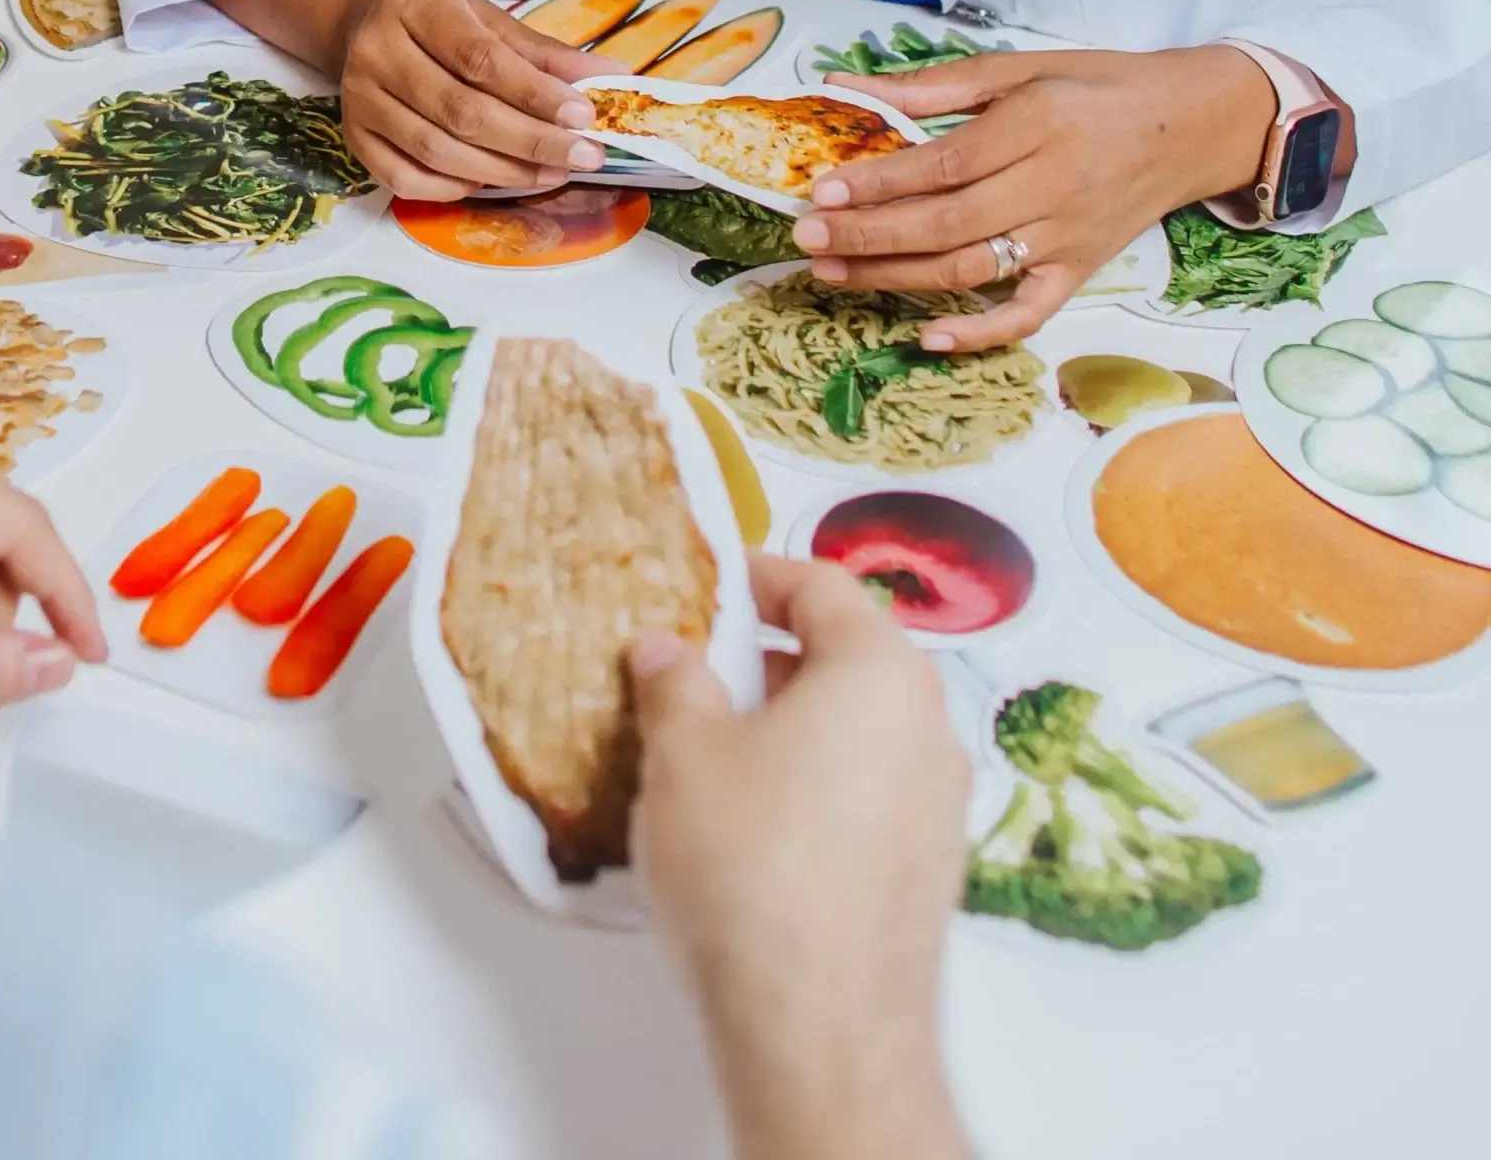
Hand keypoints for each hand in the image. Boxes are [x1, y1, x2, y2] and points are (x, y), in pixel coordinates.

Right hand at [220, 0, 603, 196]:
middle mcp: (378, 51)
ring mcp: (358, 98)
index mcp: (416, 6)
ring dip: (502, 170)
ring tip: (551, 172)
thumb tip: (612, 76)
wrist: (360, 16)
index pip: (480, 59)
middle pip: (460, 111)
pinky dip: (453, 188)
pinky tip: (492, 179)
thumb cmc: (436, 17)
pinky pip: (404, 179)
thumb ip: (543, 53)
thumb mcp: (488, 18)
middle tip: (583, 156)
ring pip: (435, 150)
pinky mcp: (351, 136)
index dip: (535, 93)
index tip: (584, 116)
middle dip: (530, 141)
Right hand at [629, 555, 970, 1159]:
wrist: (820, 1030)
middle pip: (847, 658)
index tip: (702, 588)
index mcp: (881, 673)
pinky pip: (868, 796)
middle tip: (691, 672)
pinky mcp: (928, 875)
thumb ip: (675, 683)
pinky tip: (750, 826)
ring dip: (790, 726)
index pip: (822, 584)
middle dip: (768, 657)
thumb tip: (667, 651)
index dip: (754, 577)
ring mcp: (940, 808)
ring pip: (858, 732)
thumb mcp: (683, 752)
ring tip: (708, 751)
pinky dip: (815, 787)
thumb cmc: (752, 868)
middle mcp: (930, 728)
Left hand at [793, 43, 1279, 350]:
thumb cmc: (1097, 89)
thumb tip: (847, 87)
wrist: (1192, 125)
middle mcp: (1052, 187)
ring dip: (896, 277)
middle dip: (868, 234)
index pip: (944, 165)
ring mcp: (1068, 237)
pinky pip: (1030, 313)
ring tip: (834, 272)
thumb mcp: (1018, 69)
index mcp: (1036, 126)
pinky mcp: (1081, 271)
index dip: (879, 183)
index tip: (823, 189)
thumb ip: (931, 86)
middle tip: (808, 238)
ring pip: (971, 269)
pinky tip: (928, 337)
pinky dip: (981, 332)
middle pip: (947, 224)